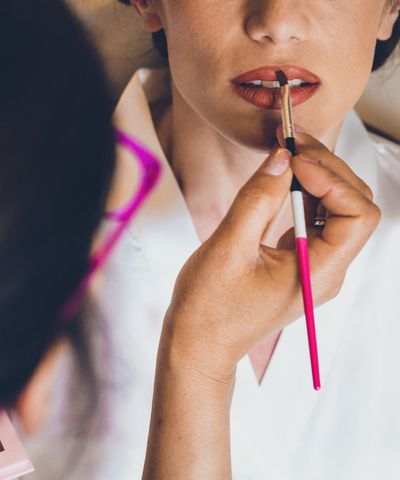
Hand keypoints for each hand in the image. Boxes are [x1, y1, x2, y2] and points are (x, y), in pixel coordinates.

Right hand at [163, 136, 379, 382]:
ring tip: (287, 153)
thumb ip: (257, 199)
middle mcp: (326, 271)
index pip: (356, 215)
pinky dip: (303, 194)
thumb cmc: (209, 309)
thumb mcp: (228, 248)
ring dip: (317, 177)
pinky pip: (314, 222)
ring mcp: (314, 268)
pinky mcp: (297, 263)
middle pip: (352, 207)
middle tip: (291, 143)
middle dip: (327, 169)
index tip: (295, 160)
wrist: (198, 345)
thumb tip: (281, 158)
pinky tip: (282, 180)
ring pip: (336, 211)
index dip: (331, 179)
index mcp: (319, 274)